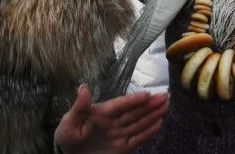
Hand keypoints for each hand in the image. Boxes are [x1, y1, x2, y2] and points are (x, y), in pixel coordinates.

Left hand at [54, 84, 168, 153]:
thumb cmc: (68, 137)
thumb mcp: (69, 122)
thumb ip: (79, 107)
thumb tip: (83, 87)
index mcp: (102, 113)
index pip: (121, 105)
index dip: (133, 100)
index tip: (147, 94)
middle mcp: (114, 122)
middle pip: (135, 112)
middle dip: (150, 104)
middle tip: (166, 96)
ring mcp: (119, 134)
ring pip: (139, 122)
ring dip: (153, 114)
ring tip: (166, 105)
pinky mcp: (123, 147)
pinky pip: (137, 139)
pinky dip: (149, 132)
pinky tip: (159, 123)